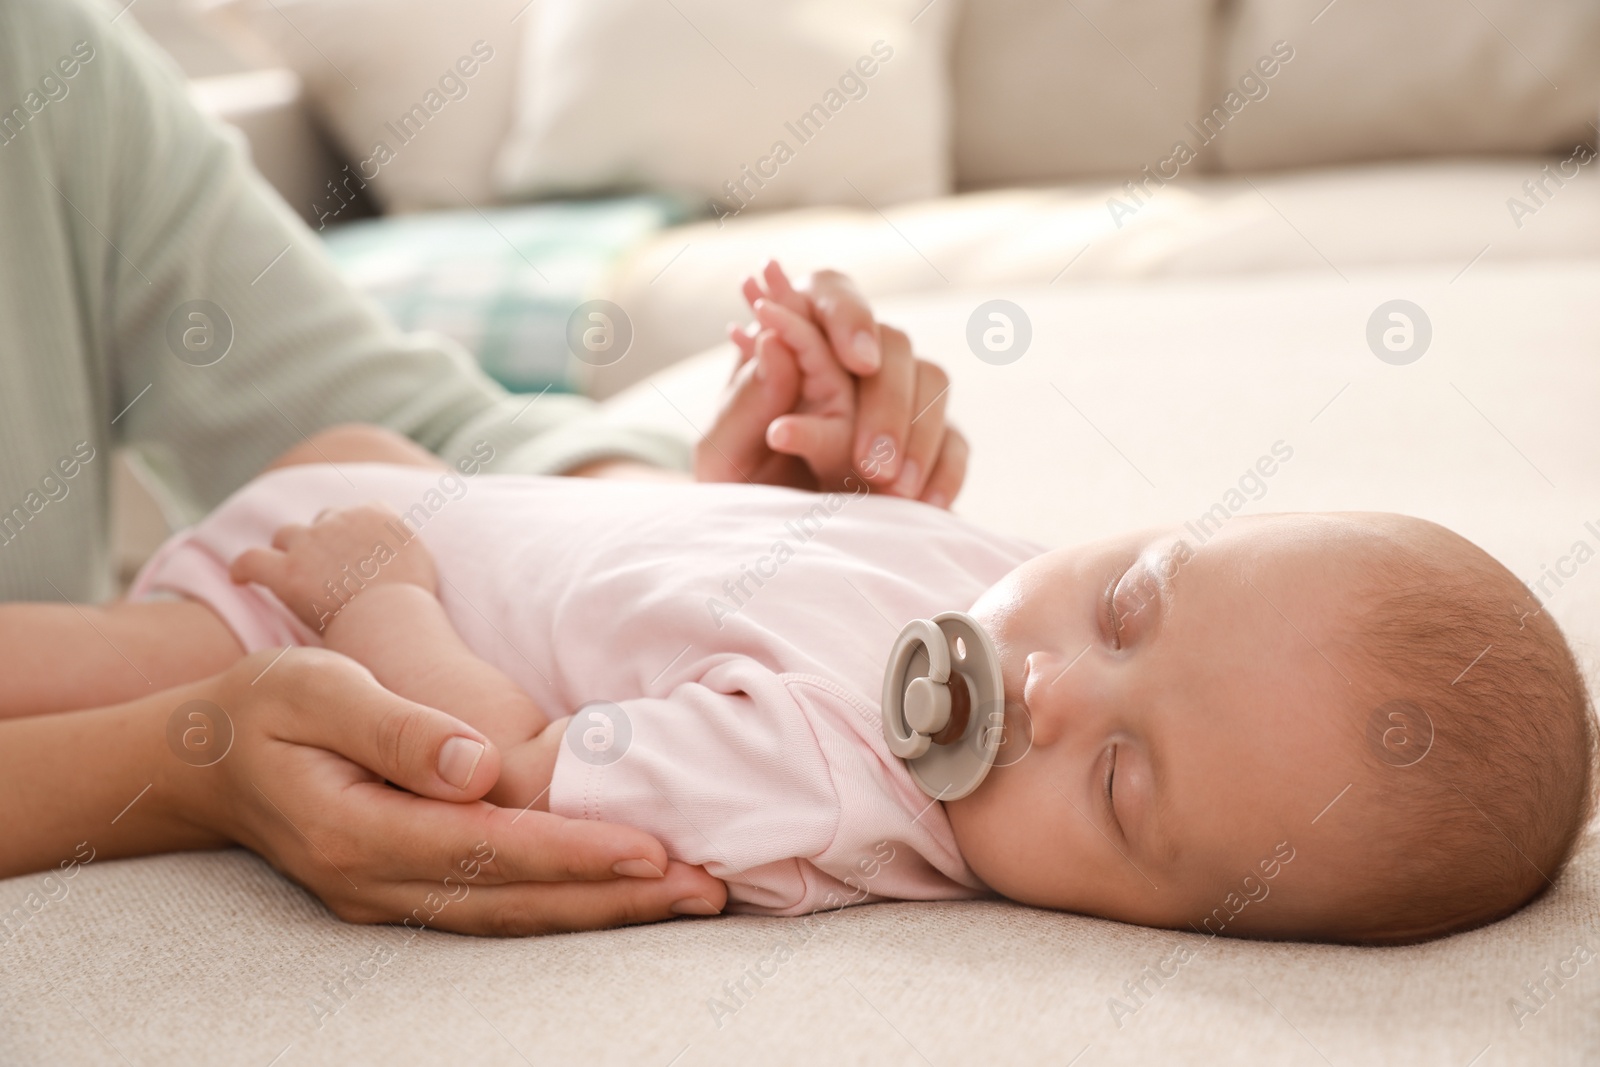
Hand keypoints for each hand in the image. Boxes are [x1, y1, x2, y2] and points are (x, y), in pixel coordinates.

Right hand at [184, 648, 725, 932]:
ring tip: (684, 898)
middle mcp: (374, 881)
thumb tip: (478, 763)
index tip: (650, 849)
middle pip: (514, 900)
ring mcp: (385, 896)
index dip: (573, 850)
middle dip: (613, 896)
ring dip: (598, 911)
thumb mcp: (315, 688)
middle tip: (704, 890)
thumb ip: (395, 728)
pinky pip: (491, 909)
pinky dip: (559, 907)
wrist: (203, 759)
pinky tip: (614, 896)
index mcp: (357, 830)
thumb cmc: (266, 706)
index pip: (488, 848)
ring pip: (509, 917)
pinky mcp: (399, 891)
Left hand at [229, 504, 437, 630]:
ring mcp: (311, 543)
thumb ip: (399, 541)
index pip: (359, 510)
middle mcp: (340, 520)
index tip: (354, 552)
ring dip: (288, 551)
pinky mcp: (286, 571)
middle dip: (323, 541)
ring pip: (286, 535)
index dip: (354, 532)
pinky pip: (250, 560)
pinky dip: (242, 568)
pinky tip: (239, 580)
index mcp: (375, 514)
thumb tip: (390, 546)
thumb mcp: (421, 557)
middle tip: (329, 573)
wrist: (392, 620)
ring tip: (293, 576)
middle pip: (322, 520)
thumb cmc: (412, 600)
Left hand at [696, 261, 967, 506]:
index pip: (830, 293)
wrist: (764, 547)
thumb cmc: (735, 490)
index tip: (857, 360)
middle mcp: (850, 357)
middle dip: (887, 401)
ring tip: (889, 488)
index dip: (849, 316)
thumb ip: (745, 399)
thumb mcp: (720, 452)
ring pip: (932, 381)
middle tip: (869, 460)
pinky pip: (955, 441)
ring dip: (916, 435)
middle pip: (893, 341)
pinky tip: (923, 504)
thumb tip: (774, 343)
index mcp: (793, 337)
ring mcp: (895, 397)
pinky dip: (944, 470)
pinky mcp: (927, 441)